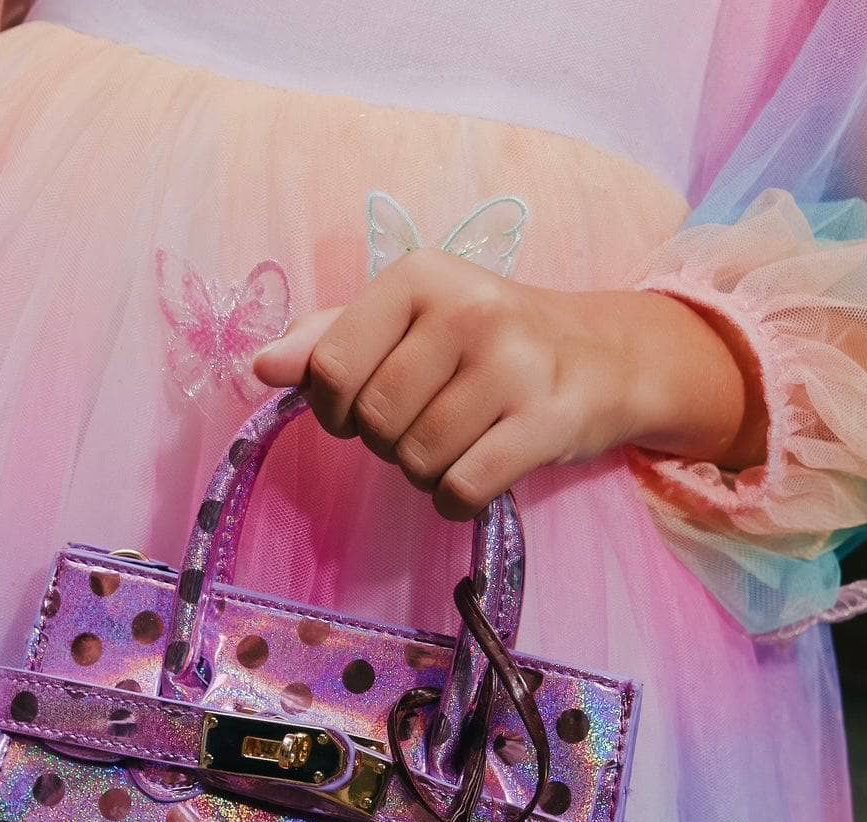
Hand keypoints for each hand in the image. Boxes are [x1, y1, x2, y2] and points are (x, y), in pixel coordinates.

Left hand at [253, 250, 764, 518]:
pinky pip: (463, 489)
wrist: (605, 357)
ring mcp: (513, 364)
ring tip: (460, 443)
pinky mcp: (547, 420)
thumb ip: (332, 340)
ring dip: (427, 474)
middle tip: (427, 425)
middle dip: (388, 443)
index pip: (331, 367)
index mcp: (420, 277)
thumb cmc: (487, 344)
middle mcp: (468, 310)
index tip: (361, 410)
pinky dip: (458, 500)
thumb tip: (261, 367)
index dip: (333, 409)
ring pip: (418, 461)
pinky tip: (478, 477)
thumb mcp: (411, 323)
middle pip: (374, 422)